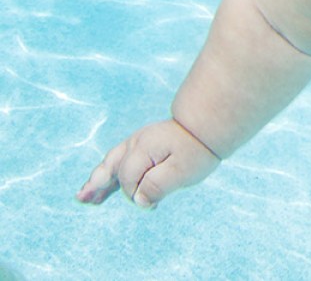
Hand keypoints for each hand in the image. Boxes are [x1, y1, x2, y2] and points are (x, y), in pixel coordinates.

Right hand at [76, 118, 219, 208]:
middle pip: (112, 167)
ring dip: (98, 180)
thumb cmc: (196, 150)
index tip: (152, 204)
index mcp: (143, 148)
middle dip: (97, 185)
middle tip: (82, 199)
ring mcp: (137, 142)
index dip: (136, 194)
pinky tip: (101, 184)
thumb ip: (158, 186)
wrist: (208, 127)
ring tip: (83, 197)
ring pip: (112, 163)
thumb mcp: (182, 170)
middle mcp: (136, 143)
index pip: (128, 179)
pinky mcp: (143, 144)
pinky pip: (120, 159)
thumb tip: (139, 201)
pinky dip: (110, 172)